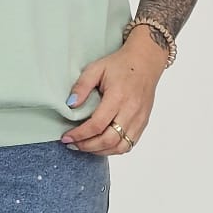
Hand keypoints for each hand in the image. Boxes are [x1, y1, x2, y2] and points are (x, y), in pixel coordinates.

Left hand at [59, 28, 168, 153]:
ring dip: (100, 151)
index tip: (66, 137)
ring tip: (85, 146)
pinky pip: (129, 144)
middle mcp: (131, 111)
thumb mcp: (96, 68)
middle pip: (109, 140)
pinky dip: (113, 149)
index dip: (80, 135)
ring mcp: (139, 119)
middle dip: (87, 146)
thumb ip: (82, 86)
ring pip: (120, 147)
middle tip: (73, 144)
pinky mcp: (143, 123)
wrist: (145, 62)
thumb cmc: (120, 65)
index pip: (97, 124)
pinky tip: (101, 144)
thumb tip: (70, 105)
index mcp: (118, 97)